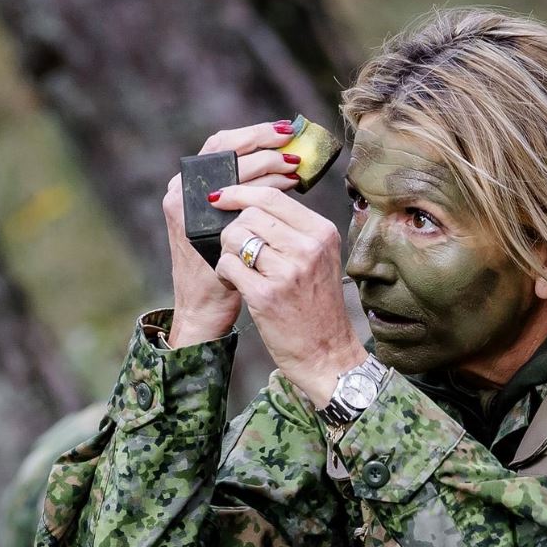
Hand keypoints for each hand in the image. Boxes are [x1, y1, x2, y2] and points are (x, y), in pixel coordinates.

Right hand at [162, 122, 301, 346]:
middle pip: (225, 149)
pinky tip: (288, 188)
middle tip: (293, 144)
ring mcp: (186, 207)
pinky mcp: (198, 226)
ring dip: (269, 163)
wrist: (204, 307)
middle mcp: (181, 191)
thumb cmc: (223, 265)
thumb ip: (243, 195)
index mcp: (186, 184)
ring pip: (233, 169)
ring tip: (295, 166)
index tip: (284, 130)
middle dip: (263, 142)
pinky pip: (238, 197)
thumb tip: (284, 163)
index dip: (252, 133)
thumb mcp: (228, 223)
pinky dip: (266, 188)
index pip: (220, 144)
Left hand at [212, 185, 366, 405]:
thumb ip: (295, 229)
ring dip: (227, 250)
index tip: (221, 196)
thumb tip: (251, 200)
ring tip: (238, 268)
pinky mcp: (266, 295)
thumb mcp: (320, 259)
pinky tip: (233, 283)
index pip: (272, 197)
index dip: (241, 192)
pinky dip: (224, 272)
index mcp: (322, 233)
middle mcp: (308, 248)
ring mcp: (287, 272)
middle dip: (234, 229)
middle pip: (250, 214)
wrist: (325, 353)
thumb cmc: (316, 306)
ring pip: (235, 237)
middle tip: (237, 250)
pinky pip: (228, 264)